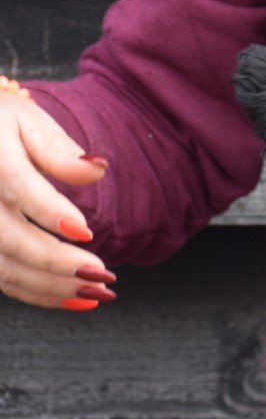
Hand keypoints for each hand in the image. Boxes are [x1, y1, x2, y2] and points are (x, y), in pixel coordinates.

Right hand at [0, 88, 113, 309]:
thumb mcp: (26, 121)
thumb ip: (59, 149)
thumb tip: (97, 168)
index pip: (17, 187)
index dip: (50, 211)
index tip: (85, 231)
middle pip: (8, 238)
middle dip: (56, 263)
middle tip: (102, 275)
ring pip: (0, 267)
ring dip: (48, 287)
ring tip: (93, 293)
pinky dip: (32, 291)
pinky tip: (68, 296)